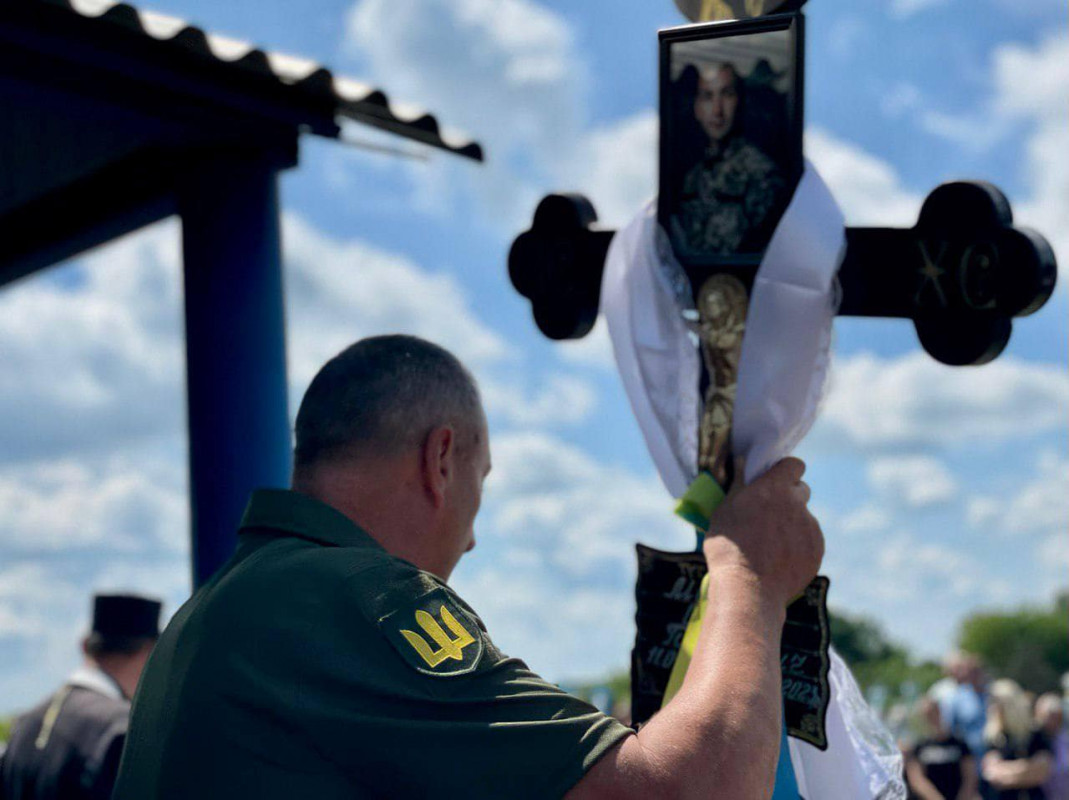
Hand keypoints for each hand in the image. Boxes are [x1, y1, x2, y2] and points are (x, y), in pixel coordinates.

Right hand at [702, 457, 823, 606]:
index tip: (774, 480)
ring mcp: (810, 527)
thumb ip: (739, 485)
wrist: (749, 589)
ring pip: (804, 517)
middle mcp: (797, 503)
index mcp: (774, 488)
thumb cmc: (729, 548)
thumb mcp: (724, 510)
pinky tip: (780, 559)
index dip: (784, 471)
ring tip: (771, 544)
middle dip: (789, 497)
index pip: (794, 465)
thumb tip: (743, 464)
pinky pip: (809, 540)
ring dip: (792, 523)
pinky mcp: (817, 550)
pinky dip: (798, 545)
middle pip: (801, 489)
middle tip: (770, 513)